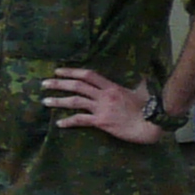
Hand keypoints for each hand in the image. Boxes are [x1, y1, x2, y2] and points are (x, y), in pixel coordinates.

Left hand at [44, 69, 165, 145]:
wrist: (151, 124)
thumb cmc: (149, 108)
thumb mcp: (143, 91)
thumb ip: (139, 82)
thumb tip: (142, 74)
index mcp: (112, 87)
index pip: (88, 75)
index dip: (71, 71)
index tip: (58, 70)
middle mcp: (104, 96)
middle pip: (77, 86)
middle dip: (59, 83)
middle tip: (44, 83)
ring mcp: (102, 109)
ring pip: (75, 101)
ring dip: (58, 101)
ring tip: (45, 101)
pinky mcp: (101, 122)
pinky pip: (81, 120)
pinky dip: (68, 121)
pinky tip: (59, 123)